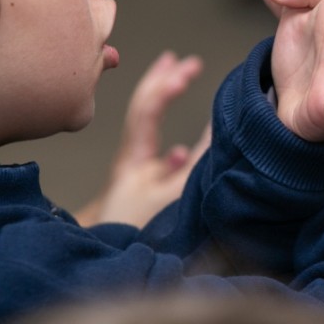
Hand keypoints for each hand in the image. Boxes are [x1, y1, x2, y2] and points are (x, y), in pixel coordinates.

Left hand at [75, 51, 206, 226]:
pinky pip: (148, 141)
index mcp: (134, 158)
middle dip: (164, 80)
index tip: (188, 71)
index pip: (148, 111)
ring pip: (144, 122)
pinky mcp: (137, 182)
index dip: (167, 87)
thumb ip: (197, 162)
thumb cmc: (137, 231)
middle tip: (189, 62)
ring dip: (160, 94)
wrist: (105, 261)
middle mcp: (129, 158)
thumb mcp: (174, 195)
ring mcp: (131, 169)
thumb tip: (218, 128)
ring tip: (173, 72)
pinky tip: (182, 143)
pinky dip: (164, 125)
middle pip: (143, 108)